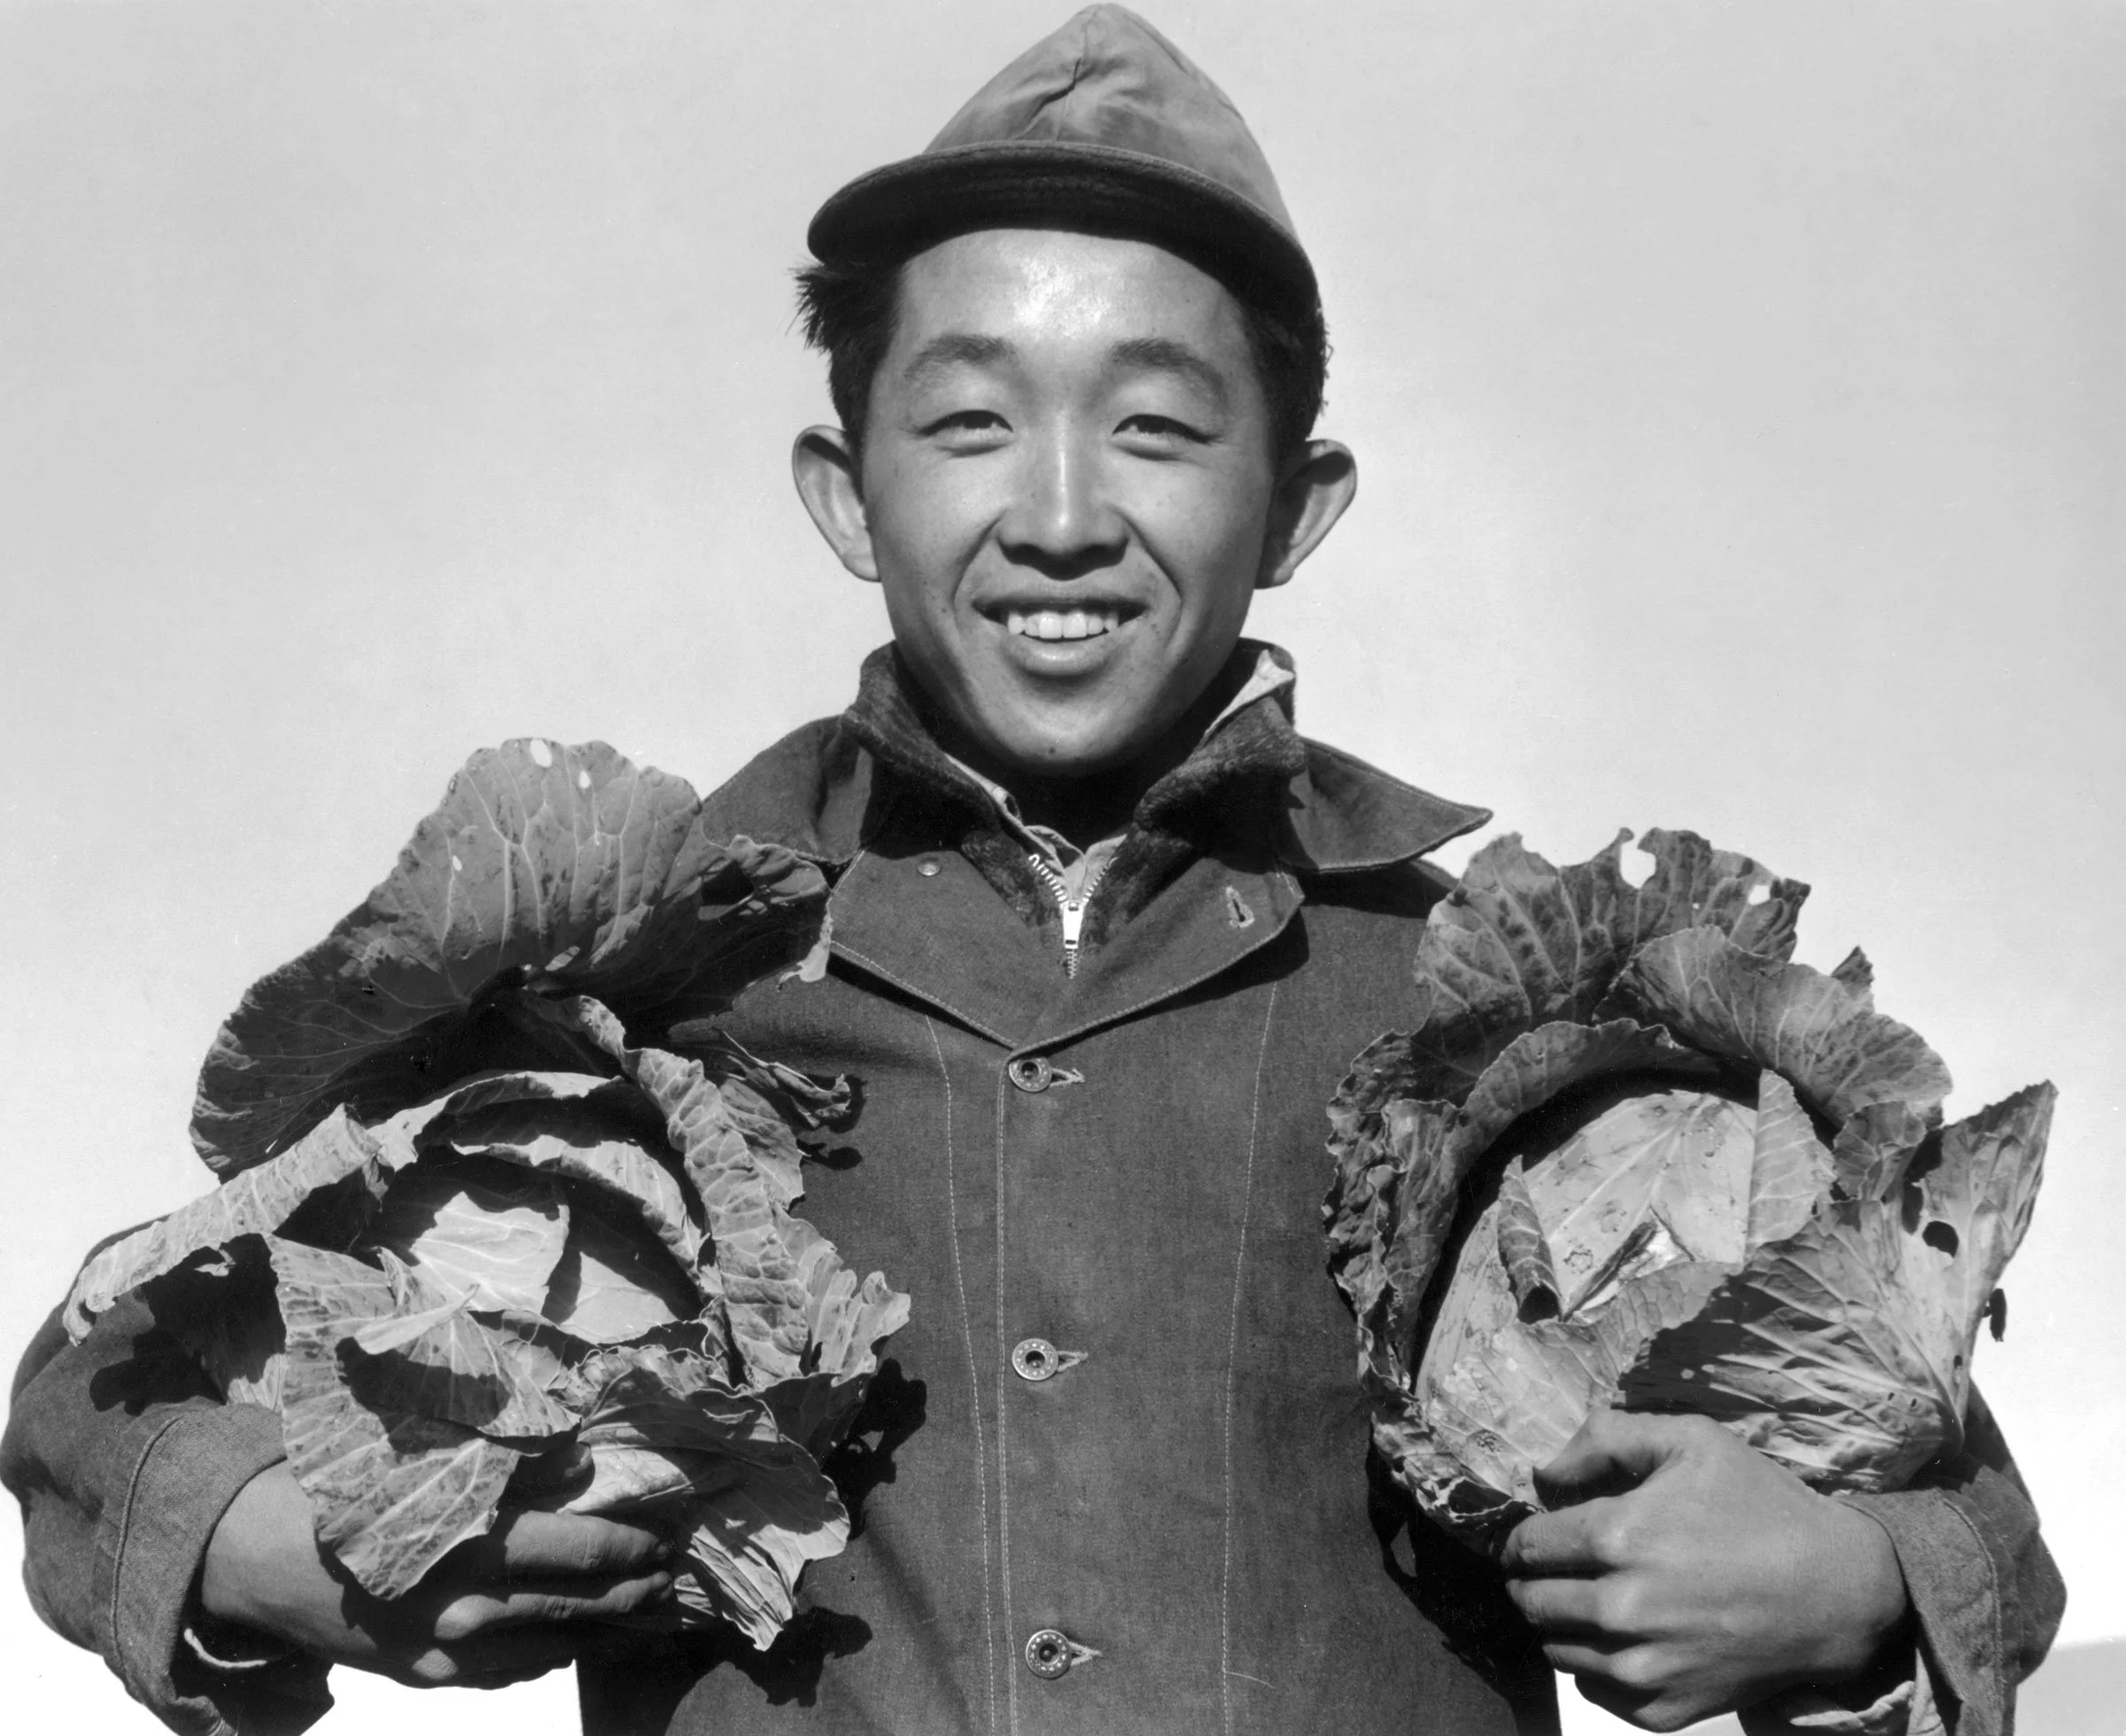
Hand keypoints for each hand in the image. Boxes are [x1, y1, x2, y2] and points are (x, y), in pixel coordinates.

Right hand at [200, 1461, 672, 1686]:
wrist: (258, 1554)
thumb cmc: (350, 1487)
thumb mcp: (429, 1461)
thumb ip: (512, 1468)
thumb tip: (586, 1463)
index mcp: (470, 1545)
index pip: (578, 1549)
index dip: (631, 1545)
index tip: (668, 1536)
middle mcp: (464, 1608)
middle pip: (575, 1606)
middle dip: (633, 1595)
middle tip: (673, 1579)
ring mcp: (445, 1652)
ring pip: (549, 1648)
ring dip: (605, 1631)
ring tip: (647, 1613)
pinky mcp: (426, 1674)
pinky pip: (507, 1672)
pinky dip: (550, 1654)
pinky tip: (577, 1640)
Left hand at [1499, 1410, 1908, 1731]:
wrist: (1838, 1591)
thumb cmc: (1763, 1507)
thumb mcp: (1690, 1440)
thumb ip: (1605, 1439)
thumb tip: (1543, 1473)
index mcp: (1619, 1537)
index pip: (1527, 1546)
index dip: (1522, 1537)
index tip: (1535, 1534)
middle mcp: (1623, 1609)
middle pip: (1531, 1601)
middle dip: (1531, 1580)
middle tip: (1550, 1568)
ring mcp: (1645, 1667)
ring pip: (1556, 1649)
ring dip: (1558, 1623)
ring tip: (1587, 1599)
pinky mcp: (1667, 1709)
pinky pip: (1594, 1692)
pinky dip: (1594, 1666)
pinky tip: (1620, 1638)